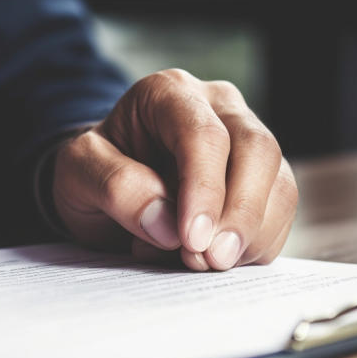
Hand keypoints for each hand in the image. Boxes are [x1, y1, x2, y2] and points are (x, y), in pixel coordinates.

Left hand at [52, 68, 297, 270]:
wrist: (105, 184)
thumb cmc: (93, 170)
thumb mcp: (77, 171)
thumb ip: (115, 186)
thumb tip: (166, 222)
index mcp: (169, 93)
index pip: (204, 135)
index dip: (204, 189)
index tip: (192, 239)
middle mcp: (218, 108)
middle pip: (258, 151)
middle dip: (239, 214)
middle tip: (212, 260)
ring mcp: (246, 142)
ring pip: (279, 184)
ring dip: (250, 235)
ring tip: (205, 264)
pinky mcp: (261, 181)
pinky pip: (279, 215)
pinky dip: (255, 246)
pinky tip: (215, 260)